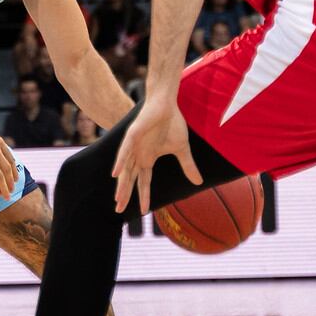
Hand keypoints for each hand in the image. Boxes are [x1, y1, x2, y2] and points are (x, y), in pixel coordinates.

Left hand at [111, 98, 201, 213]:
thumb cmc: (172, 124)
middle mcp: (138, 155)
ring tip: (117, 199)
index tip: (144, 212)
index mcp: (148, 159)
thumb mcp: (182, 149)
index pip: (144, 182)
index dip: (143, 196)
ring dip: (121, 184)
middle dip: (124, 195)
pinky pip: (125, 150)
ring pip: (125, 168)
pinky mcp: (132, 134)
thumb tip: (199, 182)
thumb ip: (188, 166)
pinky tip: (116, 173)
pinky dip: (120, 162)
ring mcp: (134, 146)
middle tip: (119, 211)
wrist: (167, 103)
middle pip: (129, 179)